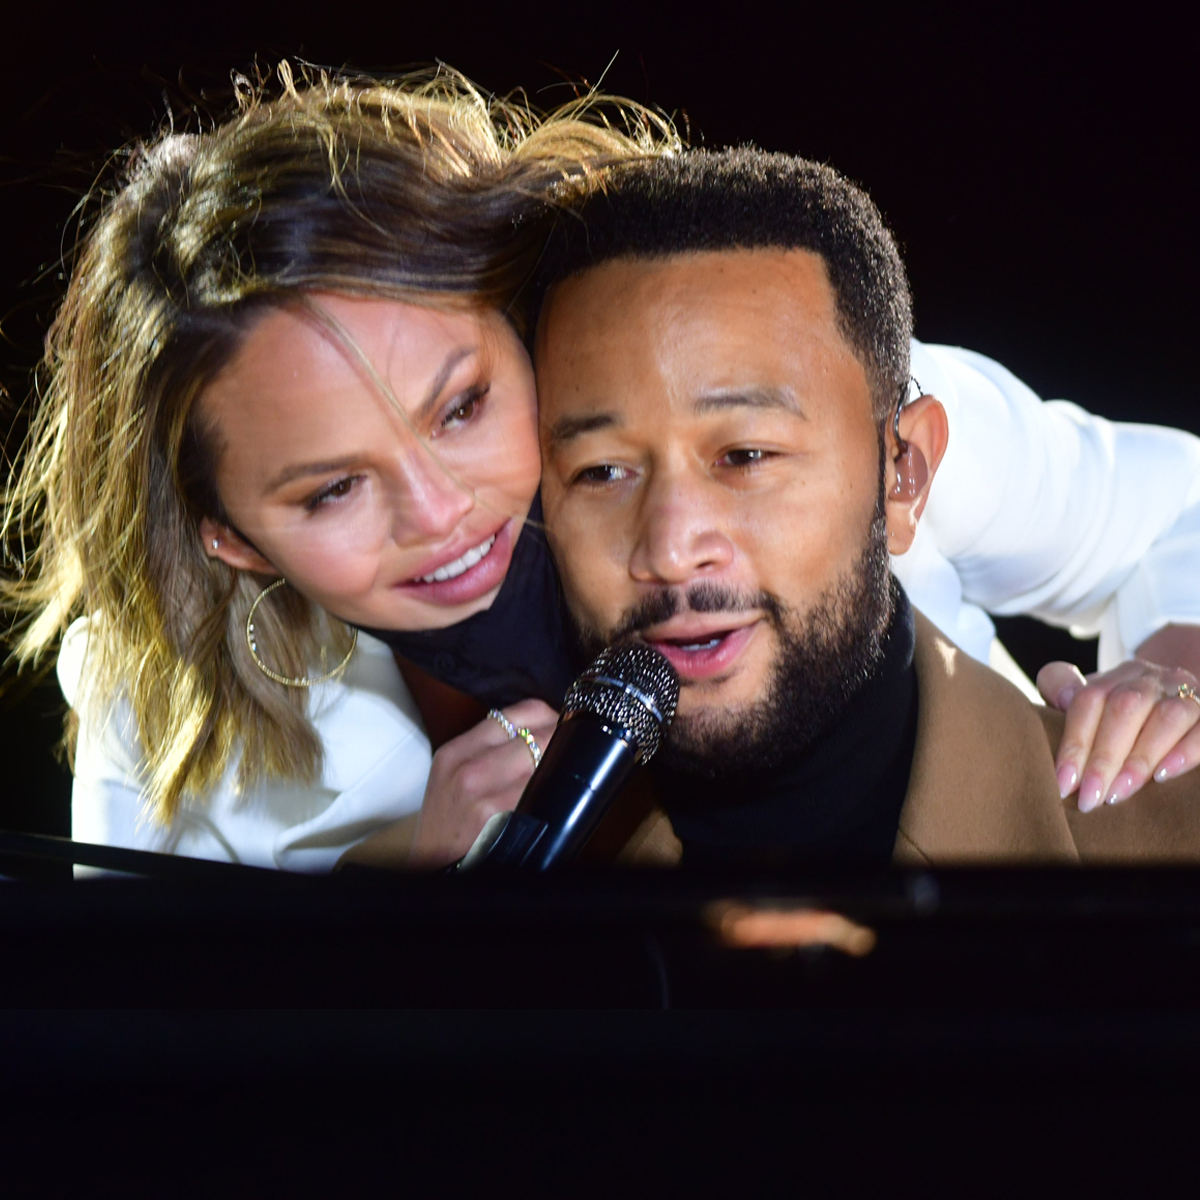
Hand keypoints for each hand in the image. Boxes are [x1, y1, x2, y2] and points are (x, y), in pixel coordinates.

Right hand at [408, 699, 559, 867]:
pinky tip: (557, 802)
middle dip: (561, 742)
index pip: (518, 713)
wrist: (429, 871)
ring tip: (565, 777)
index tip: (561, 728)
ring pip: (542, 760)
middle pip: (537, 734)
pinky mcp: (494, 816)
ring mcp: (480, 792)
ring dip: (561, 768)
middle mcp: (466, 767)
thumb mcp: (452, 781)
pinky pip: (540, 794)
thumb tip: (538, 736)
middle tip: (572, 754)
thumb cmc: (447, 830)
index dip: (548, 718)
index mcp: (455, 751)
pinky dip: (555, 795)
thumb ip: (487, 754)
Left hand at [1037, 659, 1199, 811]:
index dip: (1074, 742)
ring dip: (1140, 759)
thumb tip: (1061, 697)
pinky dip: (1184, 753)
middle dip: (1104, 757)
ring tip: (1118, 794)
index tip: (1063, 783)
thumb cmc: (1116, 717)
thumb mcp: (1088, 703)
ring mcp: (1187, 694)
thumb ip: (1062, 688)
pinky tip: (1163, 776)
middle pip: (1126, 707)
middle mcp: (1152, 679)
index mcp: (1117, 675)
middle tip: (1089, 797)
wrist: (1169, 708)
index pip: (1090, 699)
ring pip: (1167, 717)